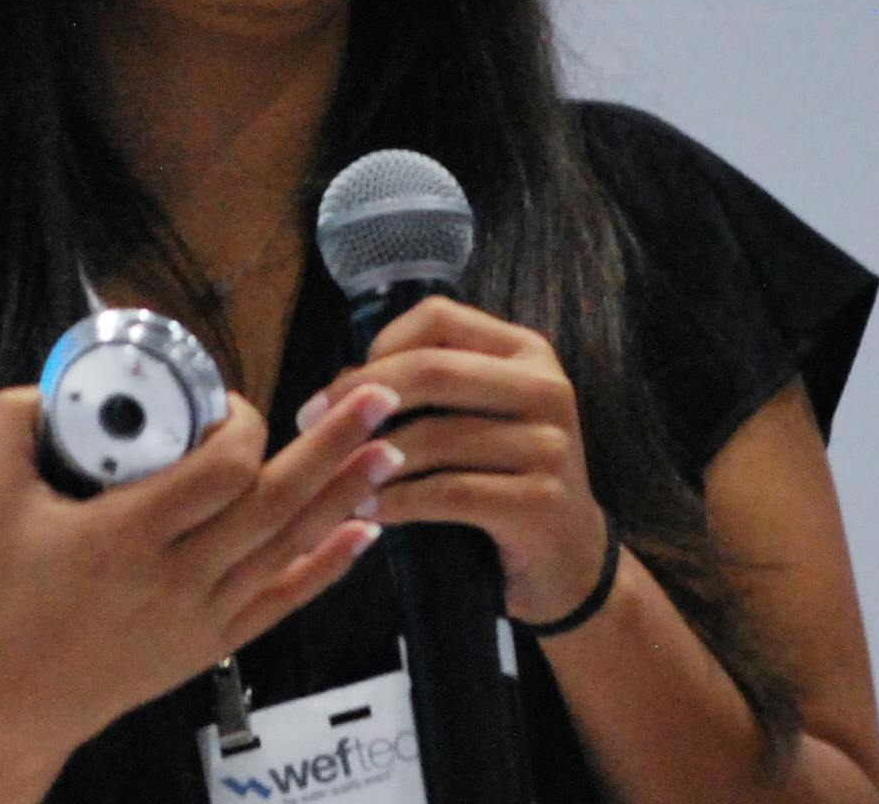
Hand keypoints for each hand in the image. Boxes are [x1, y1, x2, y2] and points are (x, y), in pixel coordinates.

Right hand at [0, 382, 402, 749]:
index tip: (233, 405)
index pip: (217, 472)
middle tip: (378, 397)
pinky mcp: (214, 642)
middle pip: (273, 502)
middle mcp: (176, 576)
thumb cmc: (5, 595)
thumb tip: (46, 379)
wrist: (17, 698)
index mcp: (127, 534)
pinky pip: (284, 599)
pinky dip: (328, 565)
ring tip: (388, 449)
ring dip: (343, 495)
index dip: (242, 427)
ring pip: (289, 546)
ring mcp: (202, 614)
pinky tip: (365, 531)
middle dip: (333, 445)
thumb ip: (13, 426)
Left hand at [294, 298, 610, 624]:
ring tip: (336, 478)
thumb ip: (426, 390)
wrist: (568, 559)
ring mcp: (550, 446)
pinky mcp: (541, 503)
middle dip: (359, 396)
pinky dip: (398, 501)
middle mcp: (547, 388)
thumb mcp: (477, 419)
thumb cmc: (503, 479)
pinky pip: (448, 493)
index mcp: (526, 352)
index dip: (379, 347)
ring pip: (435, 436)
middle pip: (433, 370)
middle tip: (310, 424)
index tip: (336, 389)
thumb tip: (341, 387)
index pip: (438, 319)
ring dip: (370, 459)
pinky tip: (370, 510)